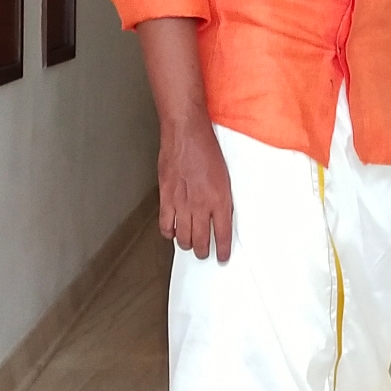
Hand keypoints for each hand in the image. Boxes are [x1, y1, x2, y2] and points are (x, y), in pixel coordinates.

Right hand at [157, 117, 233, 260]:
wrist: (186, 134)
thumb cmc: (206, 149)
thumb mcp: (224, 177)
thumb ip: (221, 199)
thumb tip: (220, 216)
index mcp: (220, 200)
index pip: (223, 234)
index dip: (223, 250)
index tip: (223, 257)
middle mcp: (201, 205)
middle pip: (202, 241)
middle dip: (204, 251)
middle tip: (204, 253)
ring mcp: (182, 203)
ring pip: (183, 237)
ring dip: (187, 245)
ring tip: (190, 245)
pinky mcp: (166, 198)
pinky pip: (166, 225)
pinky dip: (169, 233)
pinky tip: (173, 232)